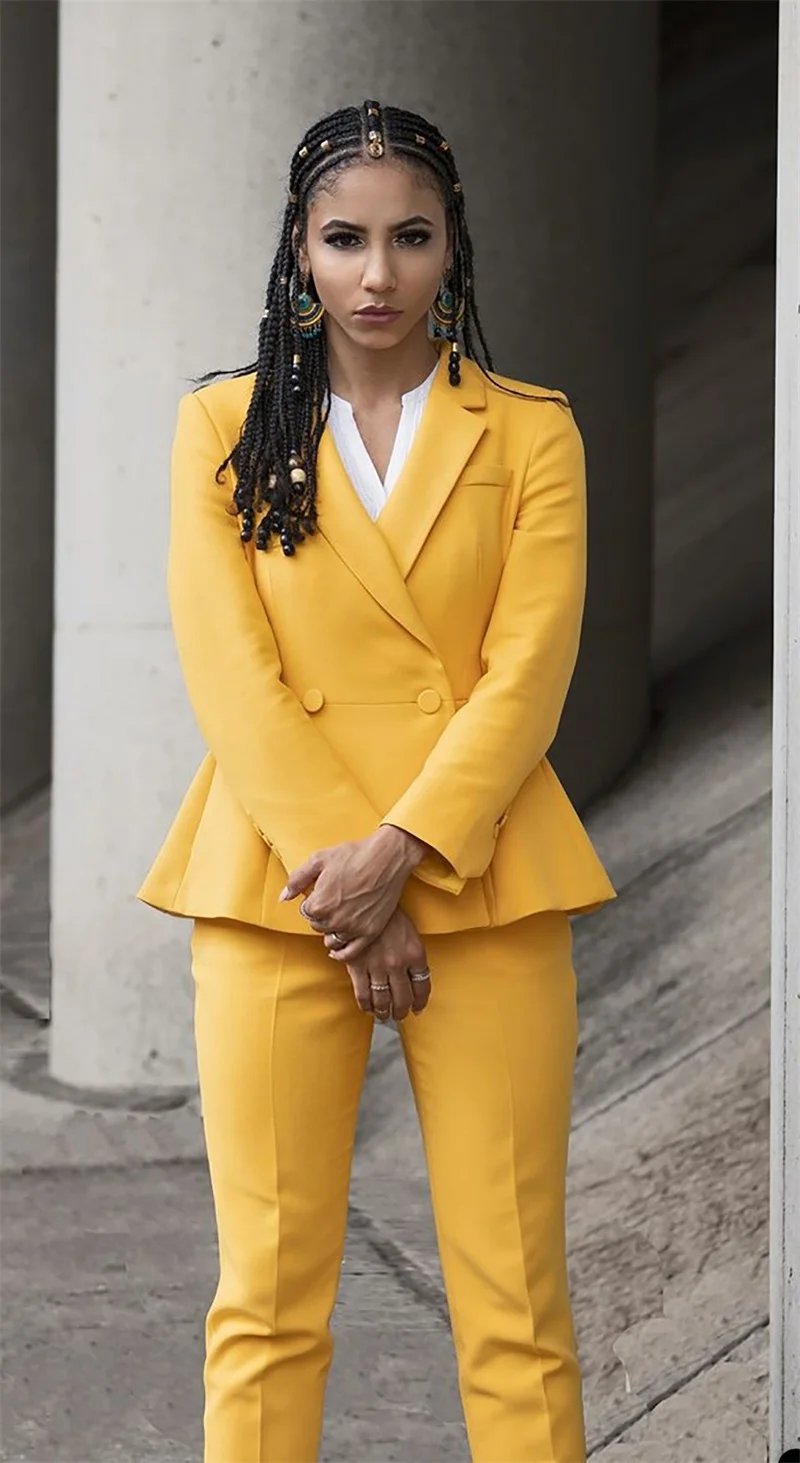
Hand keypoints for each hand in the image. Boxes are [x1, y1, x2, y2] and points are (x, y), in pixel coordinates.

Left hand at [279, 825, 427, 958]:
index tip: (324, 892)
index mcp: (318, 904)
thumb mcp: (318, 860)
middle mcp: (334, 920)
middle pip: (318, 926)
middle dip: (323, 915)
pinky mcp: (370, 932)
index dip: (314, 901)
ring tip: (341, 916)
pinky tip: (338, 949)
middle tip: (335, 900)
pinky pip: (350, 952)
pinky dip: (342, 953)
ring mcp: (353, 928)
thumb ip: (297, 880)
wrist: (387, 857)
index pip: (306, 912)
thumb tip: (283, 898)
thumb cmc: (353, 855)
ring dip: (333, 930)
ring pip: (332, 939)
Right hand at [342, 908, 431, 1022]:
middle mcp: (398, 963)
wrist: (364, 897)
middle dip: (402, 1010)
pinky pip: (363, 994)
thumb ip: (413, 954)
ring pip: (383, 1000)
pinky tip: (368, 1008)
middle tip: (400, 1015)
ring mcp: (377, 966)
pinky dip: (366, 1005)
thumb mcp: (410, 931)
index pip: (422, 986)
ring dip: (384, 1011)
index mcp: (415, 953)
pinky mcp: (357, 966)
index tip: (418, 1008)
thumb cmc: (389, 912)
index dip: (420, 1001)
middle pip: (403, 998)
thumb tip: (413, 974)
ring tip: (384, 1015)